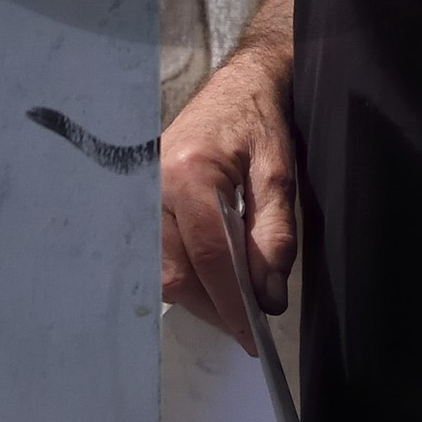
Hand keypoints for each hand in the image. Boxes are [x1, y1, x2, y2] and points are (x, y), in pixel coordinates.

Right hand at [161, 36, 294, 354]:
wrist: (240, 84)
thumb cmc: (261, 122)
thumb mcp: (279, 175)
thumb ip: (274, 236)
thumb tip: (268, 298)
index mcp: (189, 173)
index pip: (207, 256)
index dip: (231, 303)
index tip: (254, 337)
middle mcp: (154, 186)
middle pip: (174, 271)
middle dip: (213, 307)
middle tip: (249, 325)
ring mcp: (142, 194)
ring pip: (161, 270)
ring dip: (199, 295)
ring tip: (236, 304)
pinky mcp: (144, 201)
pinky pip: (159, 254)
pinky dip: (188, 275)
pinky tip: (214, 279)